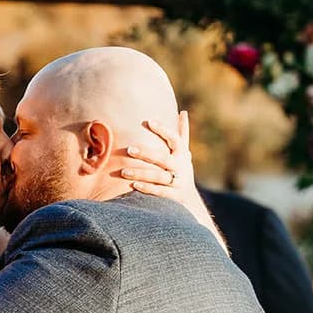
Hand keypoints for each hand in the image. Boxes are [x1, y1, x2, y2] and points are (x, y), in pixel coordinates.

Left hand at [120, 112, 224, 246]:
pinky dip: (147, 188)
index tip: (148, 121)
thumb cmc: (181, 171)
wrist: (189, 200)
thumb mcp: (183, 153)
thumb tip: (183, 112)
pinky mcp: (174, 196)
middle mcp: (181, 168)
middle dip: (146, 154)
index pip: (174, 139)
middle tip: (128, 149)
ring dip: (141, 173)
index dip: (163, 130)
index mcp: (182, 155)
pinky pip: (159, 192)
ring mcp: (178, 182)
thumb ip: (182, 133)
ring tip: (123, 171)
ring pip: (158, 177)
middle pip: (163, 159)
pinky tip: (134, 185)